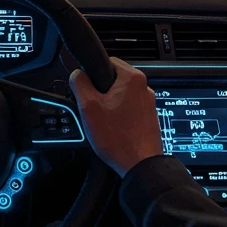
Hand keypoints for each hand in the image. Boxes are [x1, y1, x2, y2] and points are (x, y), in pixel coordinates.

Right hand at [71, 58, 164, 175]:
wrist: (140, 164)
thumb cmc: (118, 138)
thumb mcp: (88, 107)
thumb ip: (80, 83)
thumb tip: (77, 74)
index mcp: (132, 78)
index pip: (107, 61)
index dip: (93, 74)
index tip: (88, 88)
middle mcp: (144, 88)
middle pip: (114, 80)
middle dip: (101, 92)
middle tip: (94, 109)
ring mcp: (148, 103)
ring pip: (121, 96)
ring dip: (110, 106)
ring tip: (104, 123)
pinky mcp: (148, 117)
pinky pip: (129, 110)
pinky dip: (120, 117)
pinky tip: (114, 130)